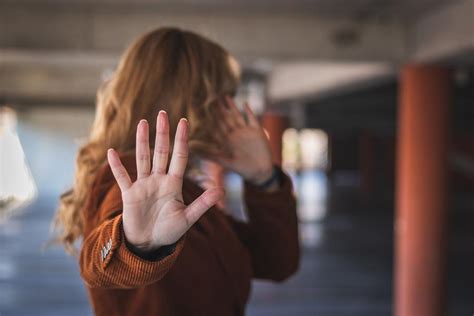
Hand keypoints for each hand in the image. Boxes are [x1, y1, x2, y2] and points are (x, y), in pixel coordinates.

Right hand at [107, 111, 223, 252]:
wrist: (149, 244)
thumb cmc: (169, 231)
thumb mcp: (187, 218)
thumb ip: (202, 204)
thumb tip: (221, 191)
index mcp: (174, 184)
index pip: (179, 156)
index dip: (181, 140)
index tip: (184, 122)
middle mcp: (159, 180)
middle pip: (161, 152)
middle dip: (162, 133)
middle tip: (163, 113)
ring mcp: (144, 185)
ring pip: (143, 158)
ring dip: (142, 141)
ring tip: (142, 123)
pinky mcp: (130, 194)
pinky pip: (122, 177)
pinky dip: (117, 166)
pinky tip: (112, 152)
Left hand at [212, 96, 273, 184]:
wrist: (260, 171)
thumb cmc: (242, 168)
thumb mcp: (225, 162)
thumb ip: (211, 155)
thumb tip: (194, 151)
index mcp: (227, 141)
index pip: (217, 127)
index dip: (211, 119)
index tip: (204, 110)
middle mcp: (236, 134)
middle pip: (226, 119)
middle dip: (219, 110)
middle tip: (212, 98)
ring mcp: (246, 132)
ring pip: (237, 116)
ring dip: (232, 107)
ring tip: (226, 97)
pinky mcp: (257, 131)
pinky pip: (252, 119)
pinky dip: (249, 111)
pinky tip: (244, 104)